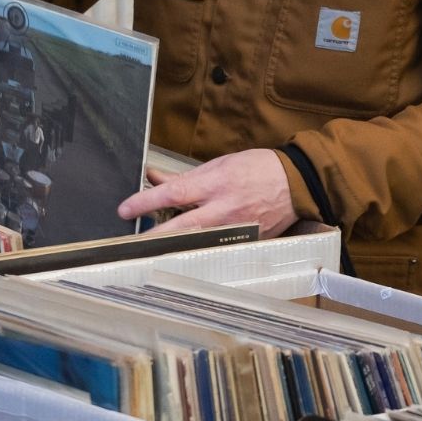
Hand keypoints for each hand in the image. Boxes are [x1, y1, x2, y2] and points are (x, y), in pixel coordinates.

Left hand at [117, 149, 297, 236]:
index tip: (125, 210)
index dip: (146, 201)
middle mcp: (224, 209)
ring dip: (172, 247)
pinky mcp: (245, 242)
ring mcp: (235, 229)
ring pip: (196, 243)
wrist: (297, 183)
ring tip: (151, 251)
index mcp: (216, 184)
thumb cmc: (257, 168)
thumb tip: (154, 177)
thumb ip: (186, 177)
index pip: (174, 193)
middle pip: (181, 227)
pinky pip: (216, 248)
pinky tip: (184, 255)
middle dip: (154, 236)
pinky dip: (198, 251)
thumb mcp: (220, 165)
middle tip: (131, 244)